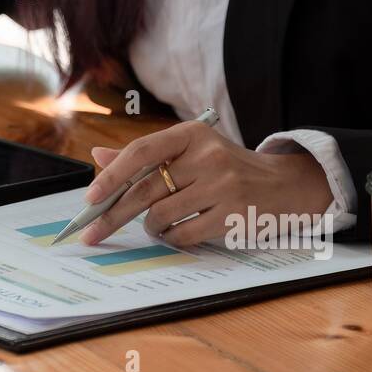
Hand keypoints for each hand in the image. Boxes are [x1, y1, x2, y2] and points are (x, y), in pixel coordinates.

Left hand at [80, 120, 332, 246]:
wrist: (282, 184)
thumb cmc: (225, 167)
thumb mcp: (190, 151)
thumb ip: (146, 155)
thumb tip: (98, 156)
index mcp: (191, 133)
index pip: (141, 152)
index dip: (111, 177)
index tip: (90, 198)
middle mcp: (207, 156)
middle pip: (145, 191)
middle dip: (113, 215)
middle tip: (92, 233)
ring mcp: (222, 185)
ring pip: (162, 216)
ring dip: (151, 227)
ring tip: (156, 224)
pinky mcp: (232, 214)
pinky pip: (184, 234)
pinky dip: (171, 238)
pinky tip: (175, 233)